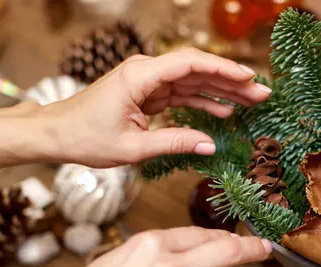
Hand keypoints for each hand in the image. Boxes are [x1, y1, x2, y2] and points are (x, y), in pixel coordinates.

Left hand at [0, 48, 270, 168]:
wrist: (57, 134)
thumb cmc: (86, 137)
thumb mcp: (133, 147)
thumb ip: (175, 143)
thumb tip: (211, 146)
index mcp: (140, 76)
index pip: (190, 64)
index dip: (223, 69)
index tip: (249, 78)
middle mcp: (147, 72)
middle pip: (198, 70)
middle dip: (232, 82)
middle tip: (262, 94)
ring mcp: (149, 82)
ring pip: (194, 82)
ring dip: (223, 92)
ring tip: (252, 103)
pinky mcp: (149, 94)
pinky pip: (183, 95)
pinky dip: (204, 103)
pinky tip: (224, 112)